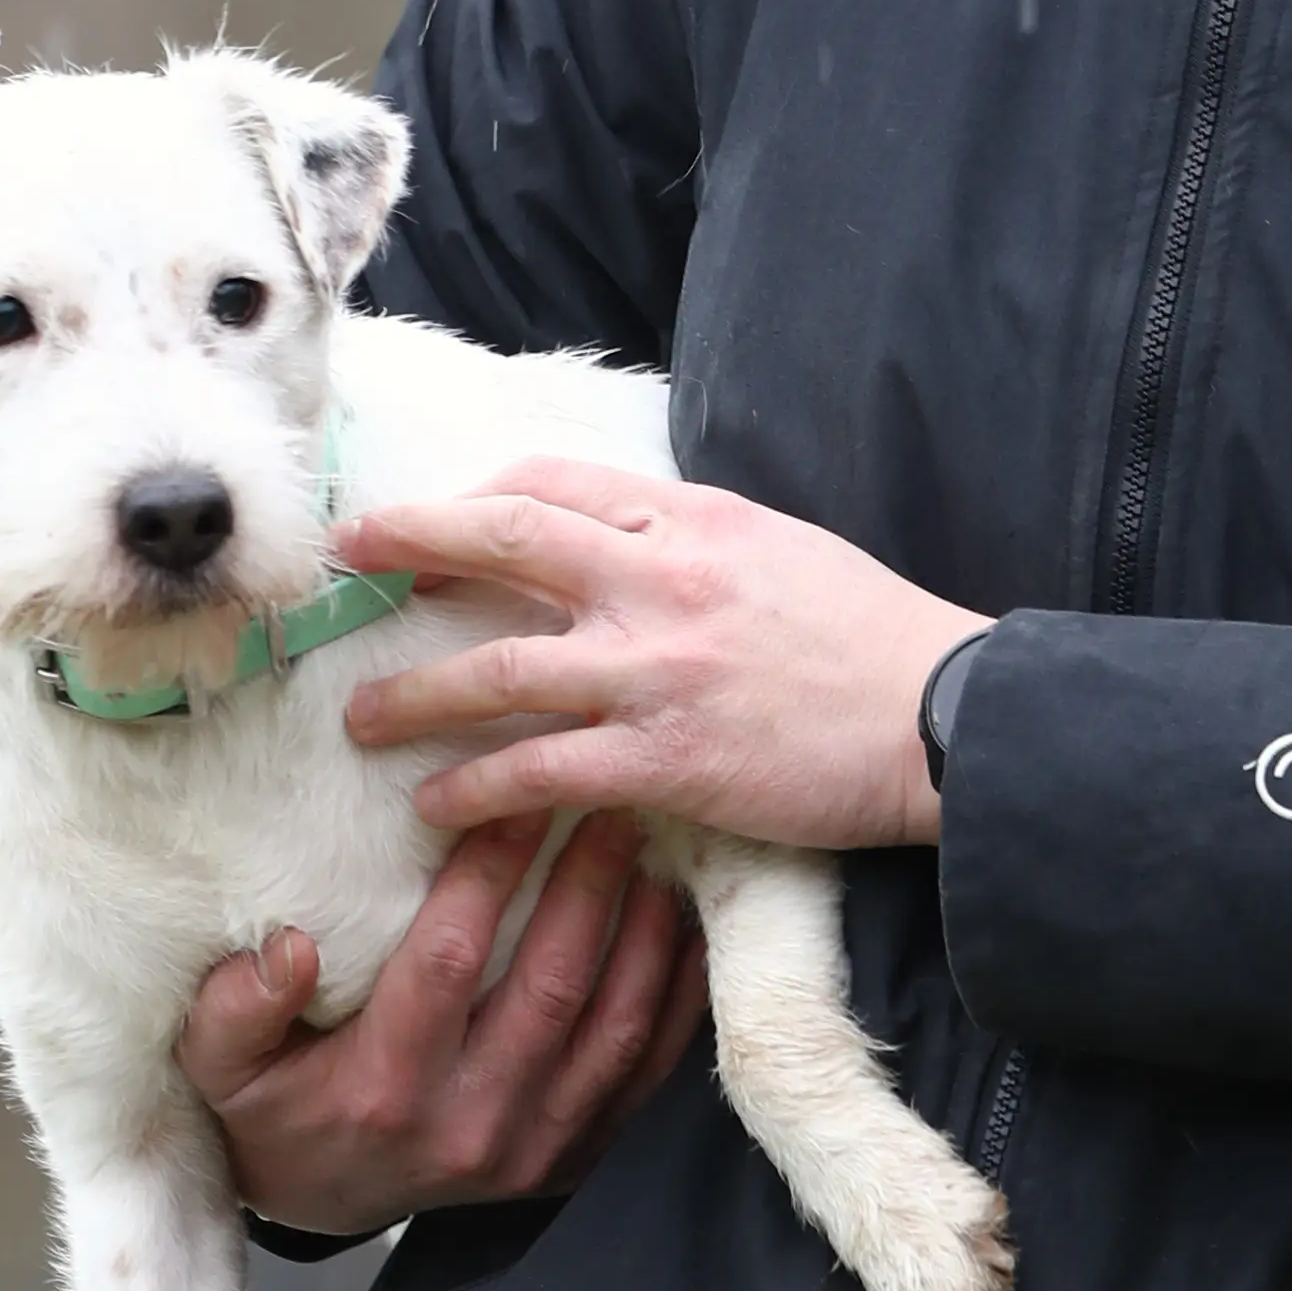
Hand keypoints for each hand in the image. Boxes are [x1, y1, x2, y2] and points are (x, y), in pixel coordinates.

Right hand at [176, 812, 708, 1234]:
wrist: (323, 1203)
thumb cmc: (272, 1108)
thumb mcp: (220, 1066)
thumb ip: (236, 1008)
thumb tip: (289, 948)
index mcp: (385, 1091)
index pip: (447, 963)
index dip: (486, 876)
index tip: (511, 798)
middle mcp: (471, 1127)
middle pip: (551, 989)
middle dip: (586, 886)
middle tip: (610, 802)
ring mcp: (534, 1151)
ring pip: (612, 1030)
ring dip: (642, 935)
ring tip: (654, 850)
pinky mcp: (576, 1160)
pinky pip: (643, 1075)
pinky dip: (673, 1002)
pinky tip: (687, 932)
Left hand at [333, 464, 986, 850]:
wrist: (946, 716)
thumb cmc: (873, 638)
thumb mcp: (781, 549)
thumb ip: (694, 540)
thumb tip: (623, 540)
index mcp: (691, 518)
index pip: (551, 483)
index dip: (472, 500)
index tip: (427, 524)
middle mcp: (660, 578)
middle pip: (500, 539)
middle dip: (407, 545)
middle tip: (345, 565)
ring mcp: (656, 669)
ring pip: (497, 669)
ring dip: (416, 695)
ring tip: (363, 720)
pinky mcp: (666, 758)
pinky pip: (540, 773)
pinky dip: (476, 789)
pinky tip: (436, 807)